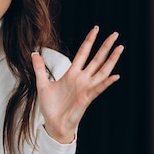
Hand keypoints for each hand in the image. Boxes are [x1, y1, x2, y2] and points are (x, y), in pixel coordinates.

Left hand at [32, 26, 123, 143]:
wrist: (53, 123)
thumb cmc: (51, 106)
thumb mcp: (42, 84)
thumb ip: (40, 68)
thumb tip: (34, 53)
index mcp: (72, 74)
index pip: (83, 53)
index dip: (89, 41)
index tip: (96, 29)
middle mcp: (82, 79)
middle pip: (96, 59)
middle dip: (105, 46)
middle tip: (115, 34)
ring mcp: (86, 88)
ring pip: (102, 71)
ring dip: (111, 60)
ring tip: (120, 48)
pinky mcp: (86, 98)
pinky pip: (98, 89)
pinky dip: (106, 82)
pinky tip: (115, 75)